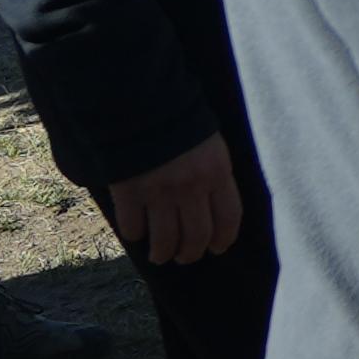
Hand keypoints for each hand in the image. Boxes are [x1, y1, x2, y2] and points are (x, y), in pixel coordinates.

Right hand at [91, 133, 247, 267]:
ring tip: (159, 256)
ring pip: (165, 240)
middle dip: (191, 253)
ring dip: (163, 253)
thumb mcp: (210, 143)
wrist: (140, 102)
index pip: (229, 218)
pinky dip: (134, 235)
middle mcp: (192, 187)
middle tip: (184, 257)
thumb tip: (213, 205)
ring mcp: (160, 192)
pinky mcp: (129, 192)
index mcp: (217, 172)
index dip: (224, 239)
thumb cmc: (178, 121)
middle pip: (197, 236)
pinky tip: (136, 233)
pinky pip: (133, 227)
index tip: (217, 249)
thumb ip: (214, 173)